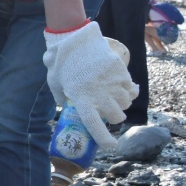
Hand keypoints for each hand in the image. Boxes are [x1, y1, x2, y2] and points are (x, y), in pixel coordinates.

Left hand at [43, 21, 136, 148]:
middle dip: (113, 118)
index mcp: (81, 99)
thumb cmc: (61, 63)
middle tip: (107, 111)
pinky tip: (121, 86)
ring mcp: (112, 83)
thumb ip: (61, 98)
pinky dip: (128, 91)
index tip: (111, 146)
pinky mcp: (121, 72)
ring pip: (125, 104)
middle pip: (116, 117)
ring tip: (112, 96)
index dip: (104, 139)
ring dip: (121, 104)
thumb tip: (67, 108)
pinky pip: (130, 89)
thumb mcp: (55, 83)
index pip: (95, 126)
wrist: (75, 39)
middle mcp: (99, 94)